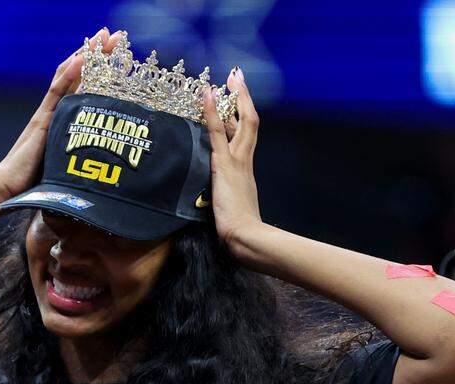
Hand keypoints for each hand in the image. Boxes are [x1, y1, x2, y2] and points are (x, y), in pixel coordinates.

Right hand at [0, 28, 124, 200]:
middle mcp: (52, 111)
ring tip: (104, 36)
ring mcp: (47, 113)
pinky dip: (71, 74)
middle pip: (74, 73)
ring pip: (68, 76)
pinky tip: (84, 59)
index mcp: (57, 119)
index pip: (77, 84)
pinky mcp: (43, 121)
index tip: (111, 50)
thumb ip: (78, 158)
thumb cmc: (34, 184)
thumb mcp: (64, 167)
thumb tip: (104, 165)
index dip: (94, 66)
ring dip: (87, 54)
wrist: (7, 188)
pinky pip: (59, 92)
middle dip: (95, 52)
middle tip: (115, 33)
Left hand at [202, 68, 263, 253]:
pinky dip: (211, 113)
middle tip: (236, 77)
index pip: (246, 134)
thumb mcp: (234, 205)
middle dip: (243, 97)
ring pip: (240, 122)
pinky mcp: (224, 164)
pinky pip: (217, 133)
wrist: (245, 235)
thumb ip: (229, 195)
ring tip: (228, 77)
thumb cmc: (241, 228)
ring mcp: (236, 160)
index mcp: (246, 168)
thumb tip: (220, 194)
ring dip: (234, 98)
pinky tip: (205, 94)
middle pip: (249, 121)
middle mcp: (245, 159)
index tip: (237, 97)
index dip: (242, 114)